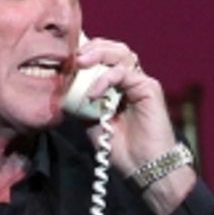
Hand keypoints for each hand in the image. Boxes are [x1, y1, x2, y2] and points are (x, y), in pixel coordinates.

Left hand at [72, 37, 192, 194]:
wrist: (144, 166)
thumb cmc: (122, 148)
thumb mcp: (93, 123)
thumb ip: (83, 105)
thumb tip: (65, 90)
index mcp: (117, 85)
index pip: (103, 58)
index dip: (87, 53)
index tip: (67, 58)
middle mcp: (130, 80)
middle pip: (113, 49)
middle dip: (92, 47)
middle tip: (73, 57)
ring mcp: (140, 82)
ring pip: (121, 53)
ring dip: (98, 54)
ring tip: (80, 63)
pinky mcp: (148, 88)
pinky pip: (124, 73)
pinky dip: (105, 79)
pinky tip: (93, 94)